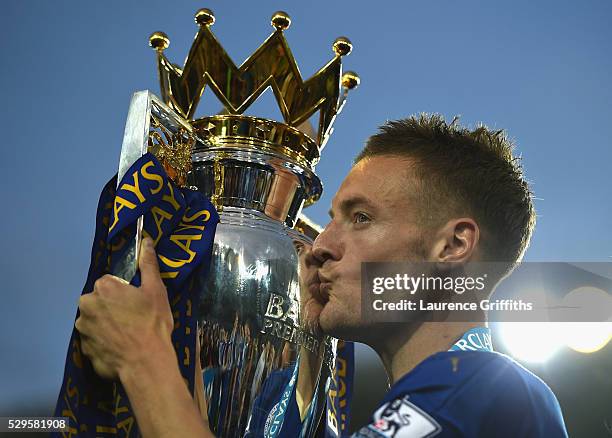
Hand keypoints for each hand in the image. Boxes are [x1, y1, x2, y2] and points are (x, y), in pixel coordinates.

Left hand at [75, 237, 174, 379]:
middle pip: (99, 301)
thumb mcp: (156, 290)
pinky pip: (94, 340)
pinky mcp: (84, 350)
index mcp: (103, 288)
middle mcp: (86, 305)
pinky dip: (104, 342)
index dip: (124, 292)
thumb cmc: (152, 323)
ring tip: (127, 335)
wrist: (145, 362)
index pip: (109, 282)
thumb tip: (146, 241)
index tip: (136, 303)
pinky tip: (120, 347)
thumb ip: (148, 264)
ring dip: (106, 324)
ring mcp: (83, 329)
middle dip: (112, 307)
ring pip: (95, 321)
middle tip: (132, 319)